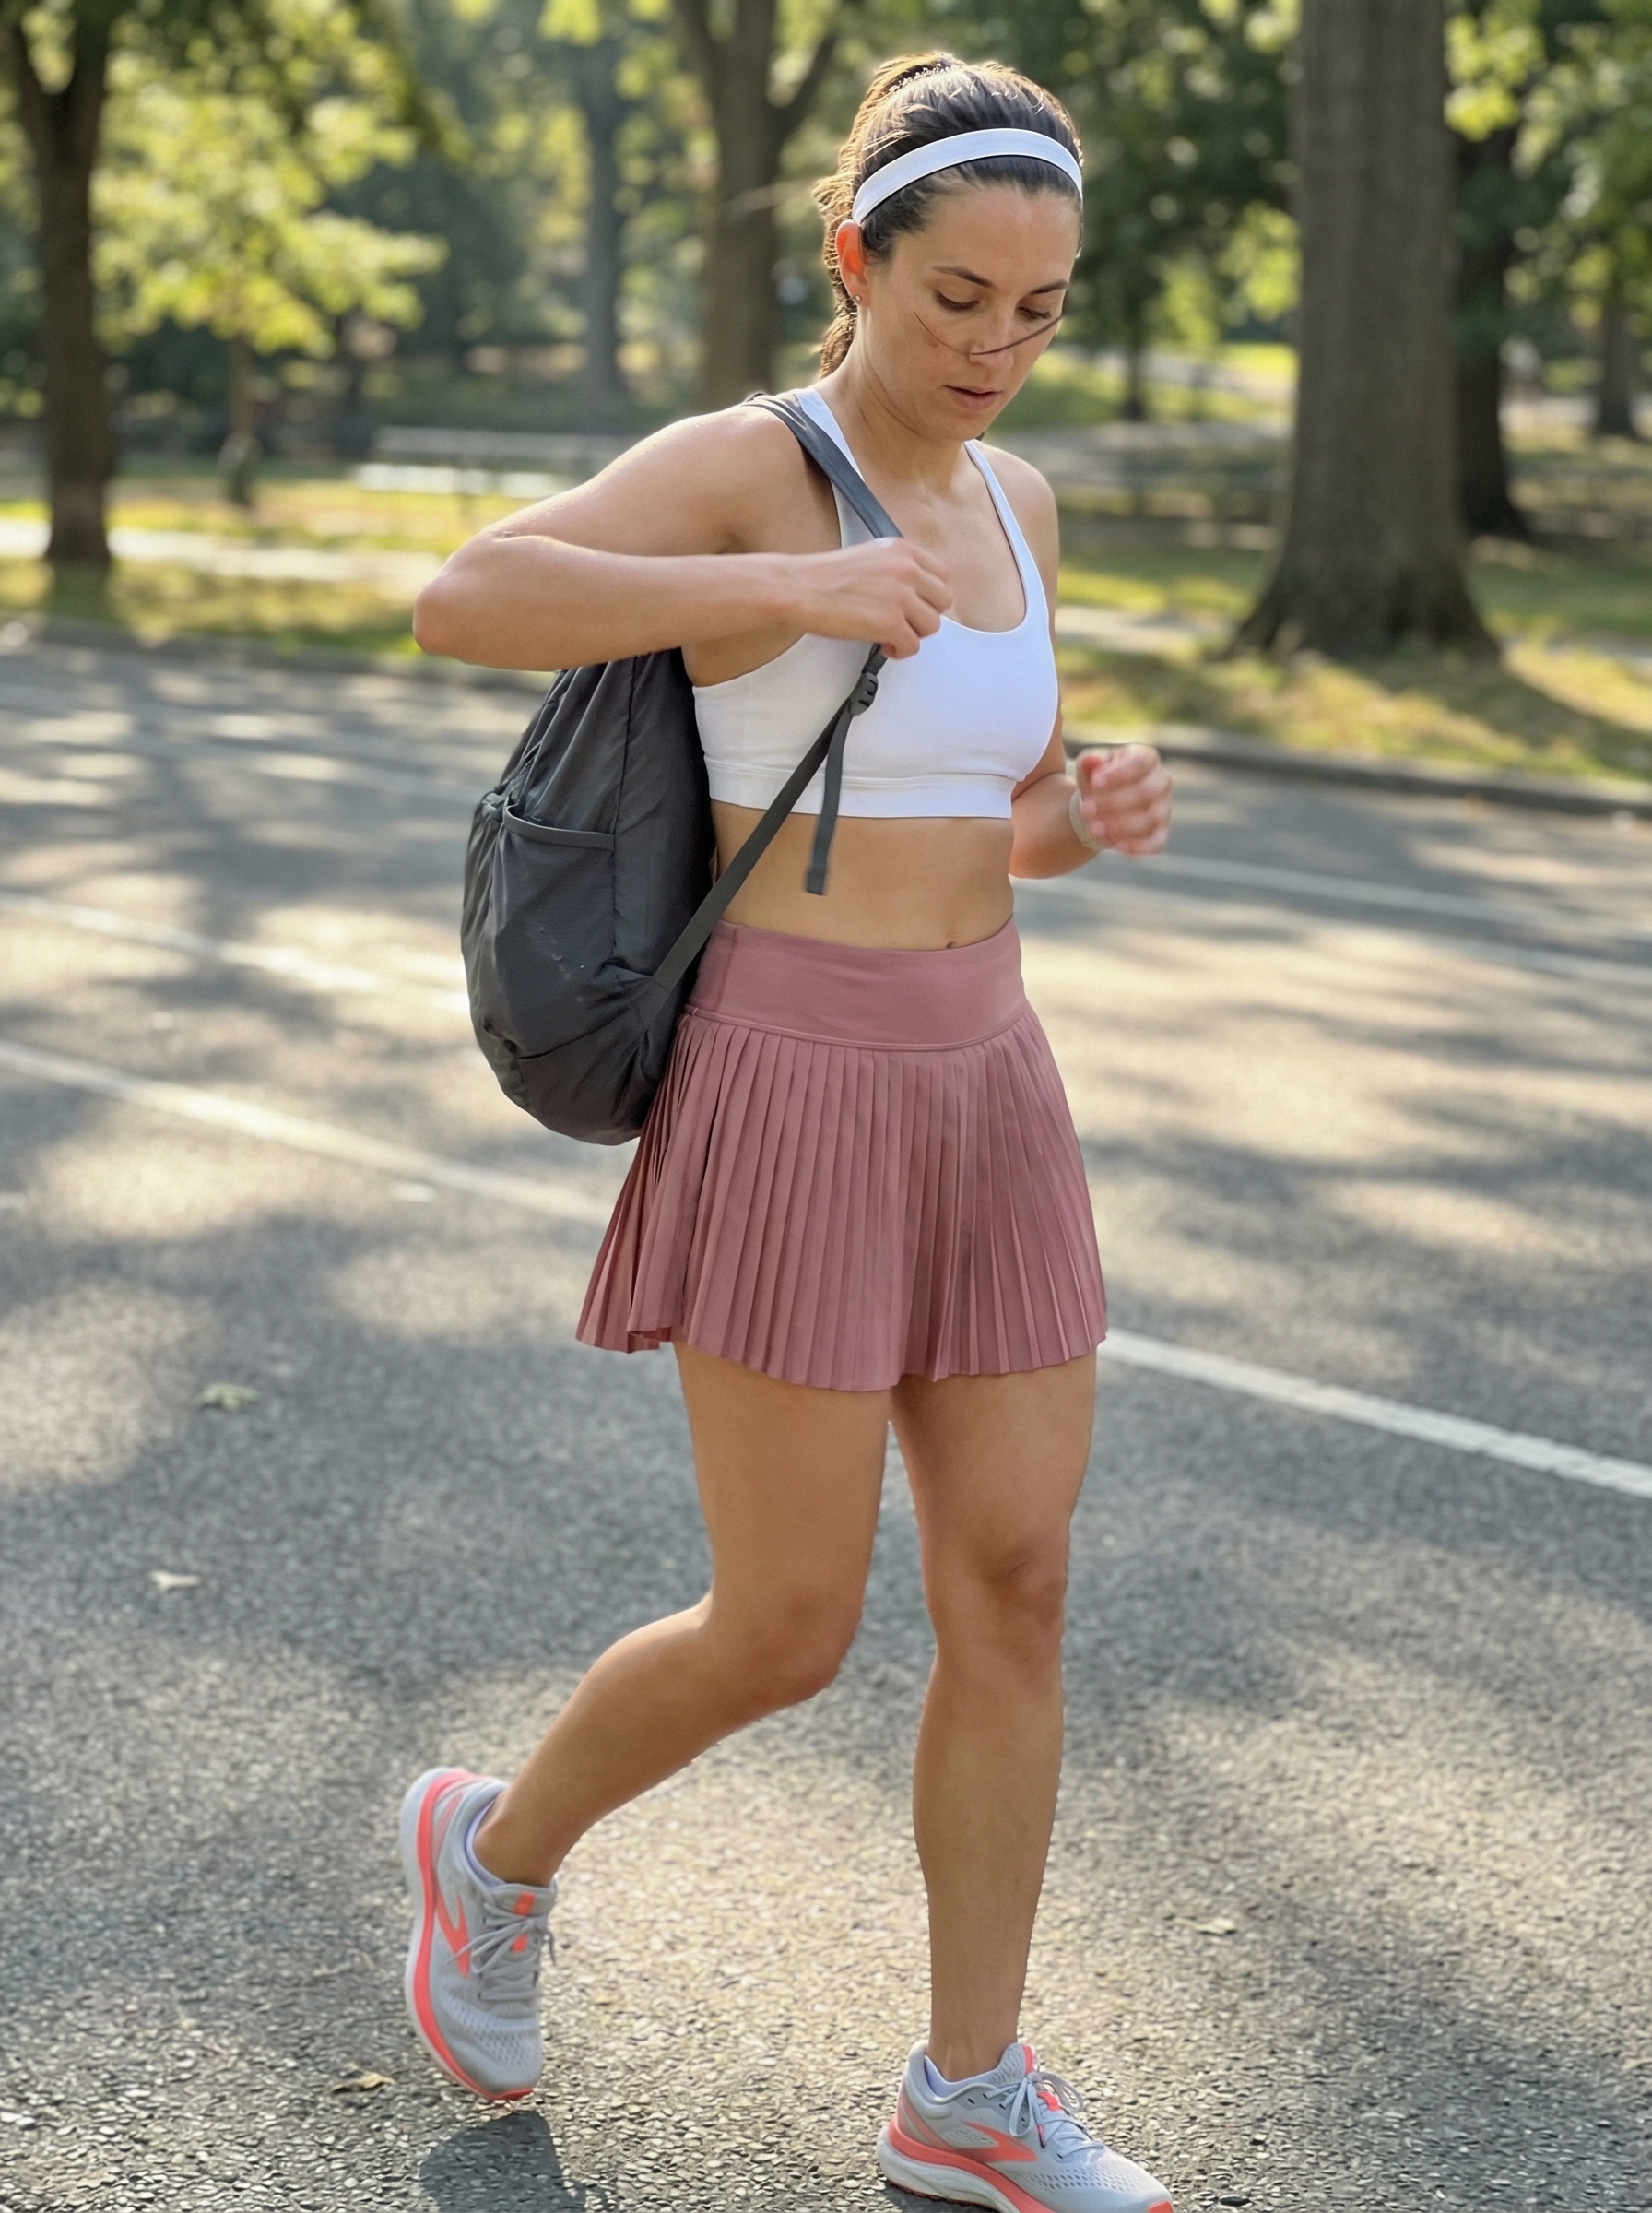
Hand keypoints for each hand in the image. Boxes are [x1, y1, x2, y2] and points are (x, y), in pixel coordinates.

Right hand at [785, 542, 953, 659]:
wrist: (799, 588)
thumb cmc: (823, 577)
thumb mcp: (868, 557)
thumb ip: (895, 569)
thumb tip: (911, 592)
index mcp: (902, 550)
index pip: (942, 574)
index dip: (930, 594)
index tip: (918, 604)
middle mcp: (907, 570)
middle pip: (943, 600)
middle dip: (925, 614)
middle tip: (905, 621)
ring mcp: (901, 596)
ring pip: (932, 625)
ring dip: (913, 634)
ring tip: (891, 635)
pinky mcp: (892, 623)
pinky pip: (913, 645)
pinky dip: (900, 651)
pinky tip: (884, 645)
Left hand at [1073, 744, 1171, 856]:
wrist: (1101, 806)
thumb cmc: (1098, 782)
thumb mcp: (1089, 769)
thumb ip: (1088, 763)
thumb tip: (1090, 760)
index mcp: (1147, 759)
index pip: (1141, 762)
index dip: (1119, 774)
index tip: (1095, 783)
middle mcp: (1161, 783)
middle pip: (1146, 792)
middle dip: (1113, 803)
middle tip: (1085, 809)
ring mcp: (1163, 810)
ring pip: (1149, 819)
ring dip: (1119, 826)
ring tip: (1093, 828)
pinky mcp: (1160, 834)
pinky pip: (1155, 843)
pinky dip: (1136, 846)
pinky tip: (1115, 845)